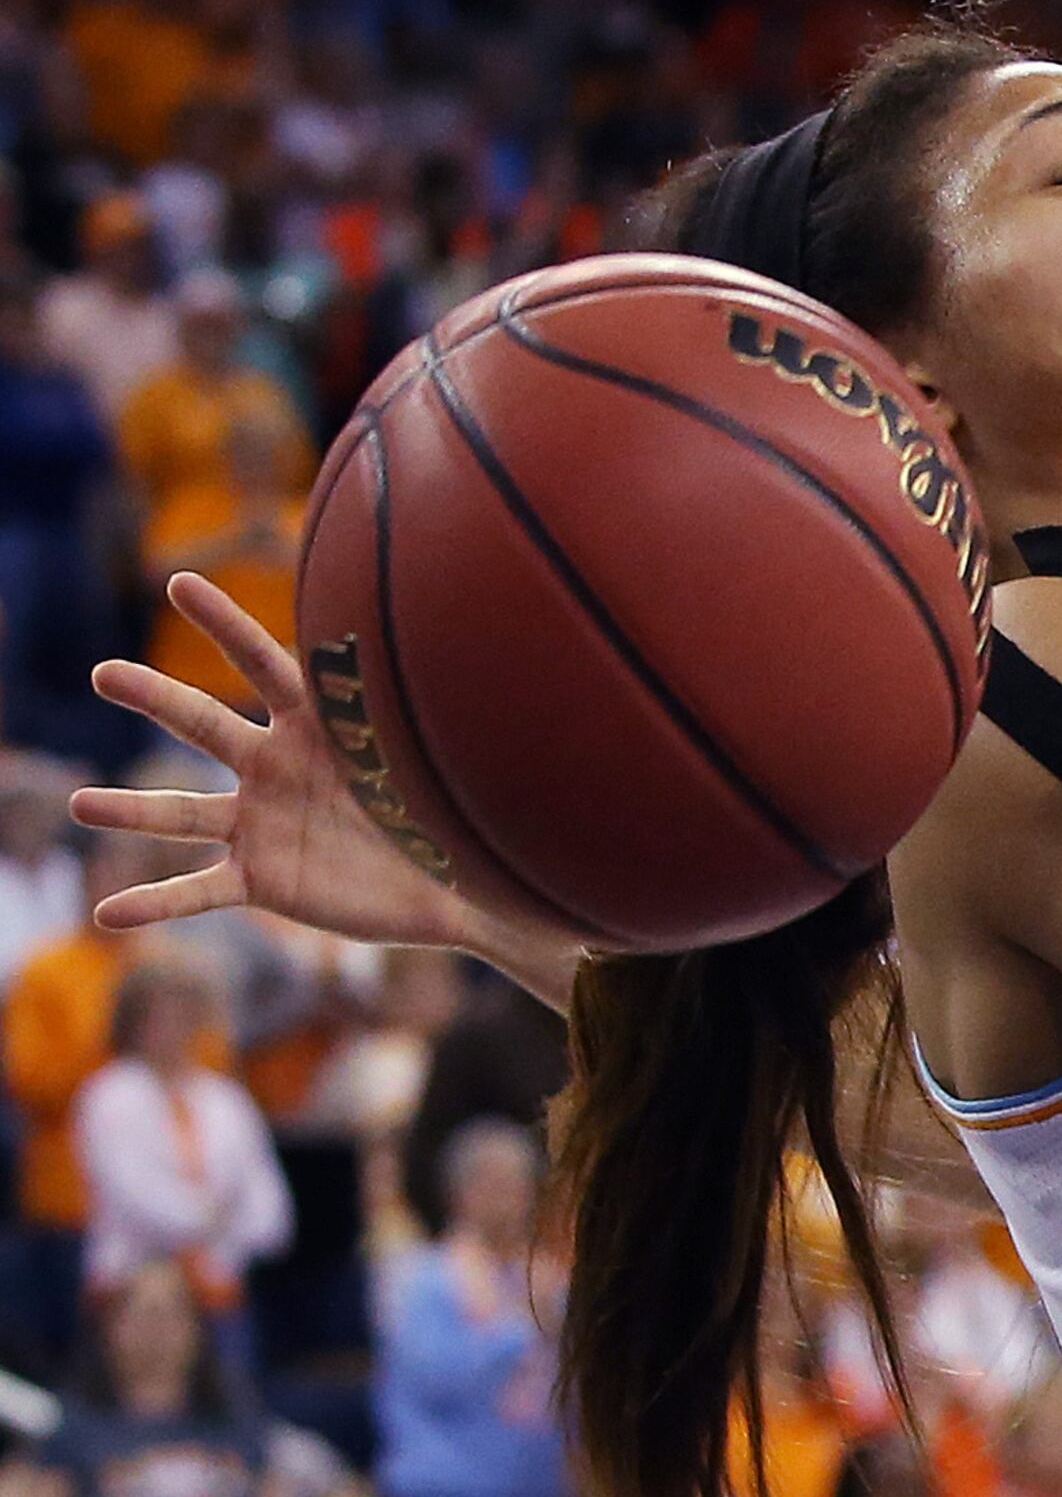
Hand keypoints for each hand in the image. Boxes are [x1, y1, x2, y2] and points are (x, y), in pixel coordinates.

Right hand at [75, 575, 572, 974]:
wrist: (453, 885)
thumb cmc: (455, 809)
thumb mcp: (463, 762)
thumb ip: (483, 716)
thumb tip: (546, 661)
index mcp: (325, 727)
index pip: (269, 662)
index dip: (226, 624)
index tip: (178, 581)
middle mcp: (276, 767)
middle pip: (207, 724)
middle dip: (156, 698)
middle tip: (102, 673)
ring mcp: (260, 823)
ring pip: (183, 813)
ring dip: (133, 811)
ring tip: (79, 805)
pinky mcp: (260, 880)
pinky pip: (198, 893)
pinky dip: (156, 903)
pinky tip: (106, 915)